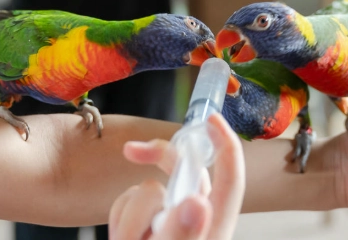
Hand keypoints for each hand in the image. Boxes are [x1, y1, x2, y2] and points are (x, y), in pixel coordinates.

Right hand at [108, 114, 244, 239]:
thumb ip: (182, 233)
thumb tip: (198, 203)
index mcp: (213, 229)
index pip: (229, 182)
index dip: (225, 146)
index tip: (212, 119)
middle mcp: (192, 222)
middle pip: (186, 171)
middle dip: (160, 158)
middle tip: (133, 150)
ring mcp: (165, 222)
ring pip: (149, 188)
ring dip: (131, 212)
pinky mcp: (141, 224)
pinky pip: (127, 202)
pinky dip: (119, 217)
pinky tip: (122, 238)